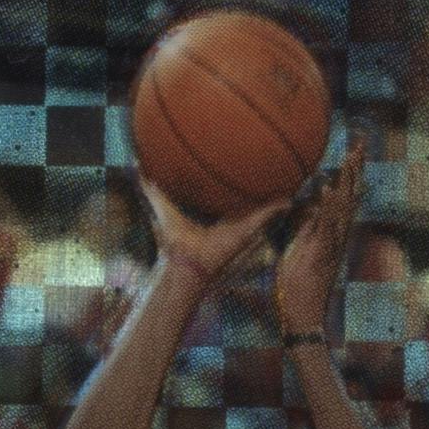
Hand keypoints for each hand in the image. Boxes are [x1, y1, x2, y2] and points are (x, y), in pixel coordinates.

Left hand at [139, 178, 287, 290]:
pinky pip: (265, 216)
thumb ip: (151, 187)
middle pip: (246, 205)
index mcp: (212, 218)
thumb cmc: (173, 240)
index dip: (229, 187)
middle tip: (266, 174)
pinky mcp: (246, 231)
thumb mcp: (161, 206)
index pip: (224, 201)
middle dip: (255, 192)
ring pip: (260, 210)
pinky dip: (277, 208)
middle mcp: (229, 222)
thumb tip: (138, 165)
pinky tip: (290, 199)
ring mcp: (240, 227)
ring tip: (287, 184)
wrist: (185, 262)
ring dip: (273, 200)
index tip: (235, 170)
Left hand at [274, 141, 365, 336]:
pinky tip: (325, 187)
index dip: (350, 175)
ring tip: (349, 157)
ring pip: (342, 208)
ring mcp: (331, 244)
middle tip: (360, 144)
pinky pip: (325, 224)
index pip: (344, 197)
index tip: (354, 151)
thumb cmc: (299, 287)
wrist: (304, 315)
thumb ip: (306, 230)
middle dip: (355, 171)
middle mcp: (336, 237)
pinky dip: (326, 205)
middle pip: (349, 196)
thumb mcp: (300, 252)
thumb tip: (307, 209)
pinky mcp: (321, 252)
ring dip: (346, 181)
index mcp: (332, 234)